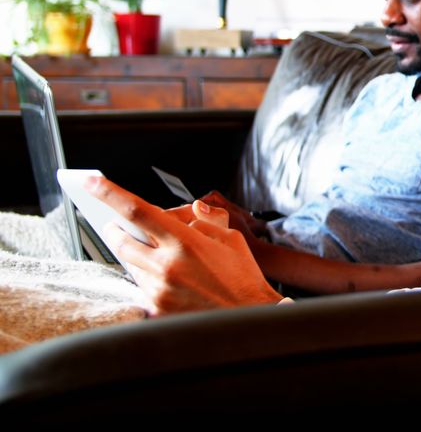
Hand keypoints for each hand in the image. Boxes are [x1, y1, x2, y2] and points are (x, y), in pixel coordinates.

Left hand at [88, 177, 282, 314]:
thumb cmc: (242, 276)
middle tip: (118, 225)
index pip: (137, 211)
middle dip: (115, 229)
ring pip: (129, 264)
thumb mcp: (231, 239)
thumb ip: (207, 219)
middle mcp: (166, 266)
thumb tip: (193, 209)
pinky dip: (147, 277)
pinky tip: (168, 279)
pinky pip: (140, 286)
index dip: (110, 194)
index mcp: (185, 242)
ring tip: (156, 255)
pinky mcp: (157, 309)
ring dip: (135, 255)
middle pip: (121, 240)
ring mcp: (159, 290)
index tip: (91, 182)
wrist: (249, 317)